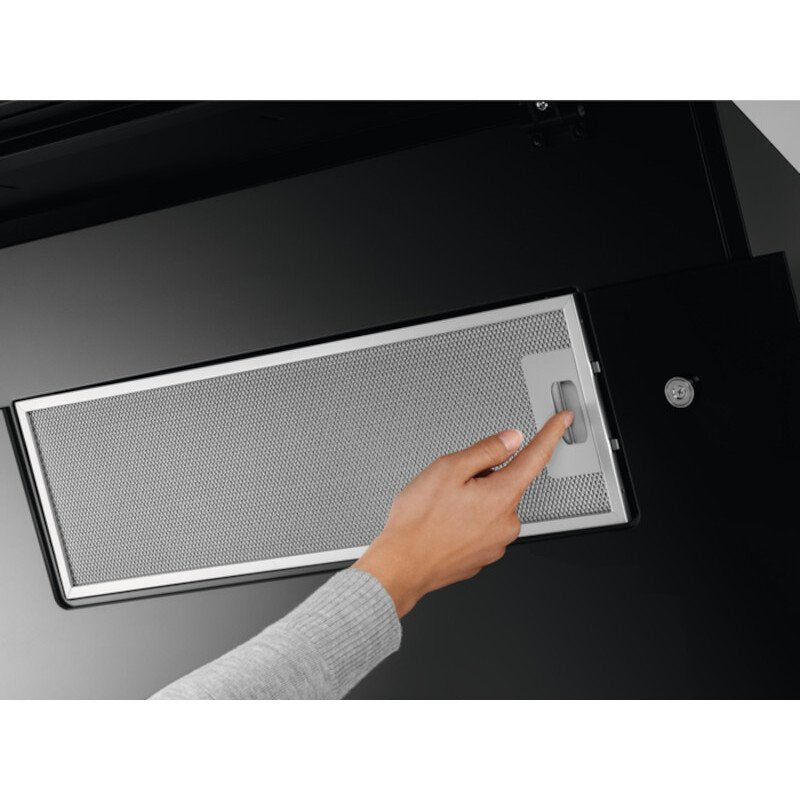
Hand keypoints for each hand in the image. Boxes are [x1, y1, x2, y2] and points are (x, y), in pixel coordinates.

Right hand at [354, 410, 573, 616]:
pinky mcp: (483, 557)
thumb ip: (486, 451)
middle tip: (448, 486)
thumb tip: (511, 439)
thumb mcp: (448, 469)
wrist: (401, 566)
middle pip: (504, 484)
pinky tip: (442, 524)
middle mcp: (506, 523)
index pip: (536, 457)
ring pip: (490, 507)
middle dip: (481, 478)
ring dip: (471, 501)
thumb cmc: (418, 522)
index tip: (562, 420)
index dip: (551, 434)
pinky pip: (480, 528)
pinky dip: (465, 522)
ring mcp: (496, 543)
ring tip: (440, 510)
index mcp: (502, 496)